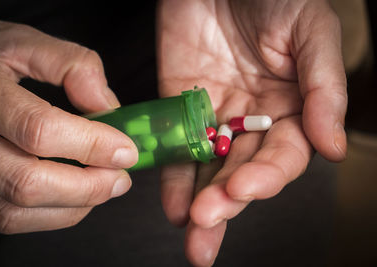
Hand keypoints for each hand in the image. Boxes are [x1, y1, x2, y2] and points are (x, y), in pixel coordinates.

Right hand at [0, 17, 137, 233]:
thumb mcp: (23, 42)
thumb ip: (72, 66)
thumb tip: (108, 106)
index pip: (38, 129)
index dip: (90, 145)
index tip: (125, 149)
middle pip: (27, 182)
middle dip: (87, 187)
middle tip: (121, 177)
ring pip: (16, 210)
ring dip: (73, 206)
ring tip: (105, 187)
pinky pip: (7, 218)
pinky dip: (51, 215)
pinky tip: (77, 197)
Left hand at [157, 0, 346, 265]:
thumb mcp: (310, 33)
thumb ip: (323, 89)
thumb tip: (333, 147)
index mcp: (289, 109)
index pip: (282, 156)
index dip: (264, 176)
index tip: (244, 188)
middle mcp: (252, 120)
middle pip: (242, 171)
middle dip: (227, 200)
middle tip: (207, 222)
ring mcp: (214, 117)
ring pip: (208, 169)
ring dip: (200, 202)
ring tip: (192, 230)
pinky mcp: (181, 107)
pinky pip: (176, 146)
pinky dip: (173, 175)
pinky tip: (173, 205)